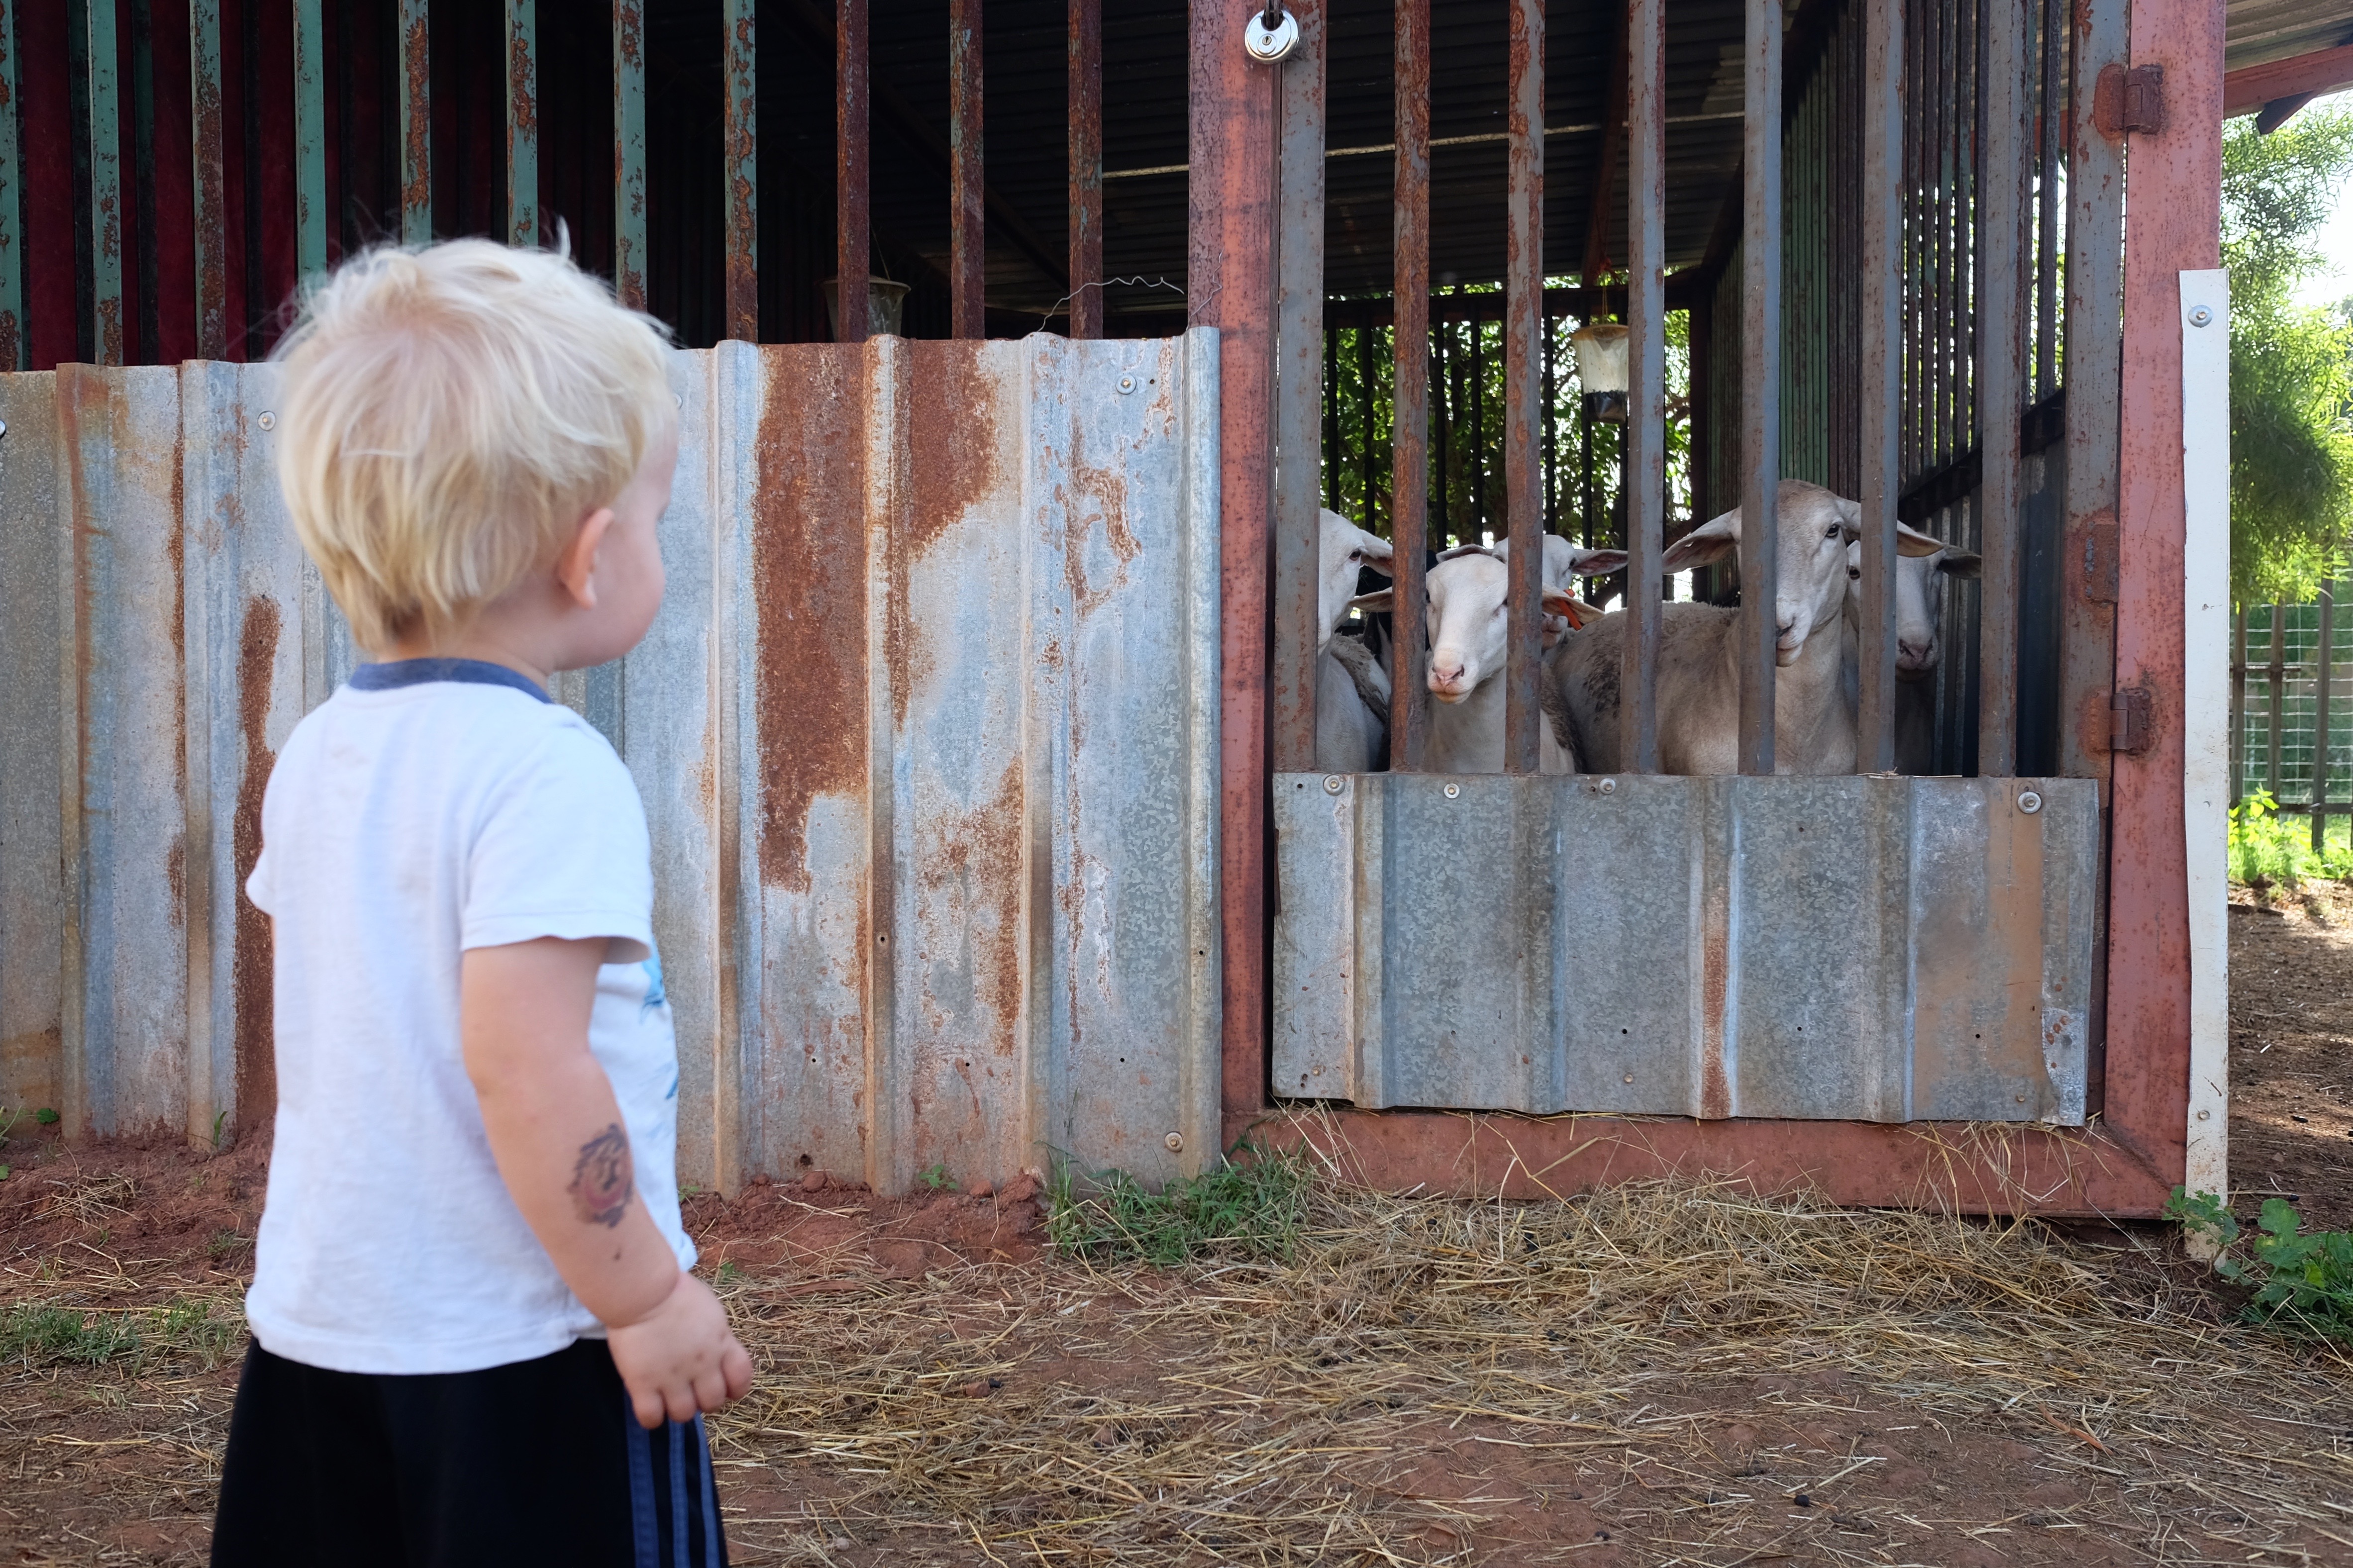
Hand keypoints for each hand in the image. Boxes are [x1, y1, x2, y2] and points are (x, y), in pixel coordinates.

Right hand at [606, 1271, 754, 1428]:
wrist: (644, 1289)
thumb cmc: (675, 1291)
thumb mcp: (710, 1311)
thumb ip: (717, 1335)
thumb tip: (717, 1348)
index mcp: (722, 1344)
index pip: (741, 1379)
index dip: (733, 1388)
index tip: (721, 1385)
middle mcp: (703, 1365)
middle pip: (712, 1403)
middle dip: (703, 1400)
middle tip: (689, 1389)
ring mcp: (673, 1377)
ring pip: (683, 1415)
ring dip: (677, 1409)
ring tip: (667, 1396)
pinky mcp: (643, 1383)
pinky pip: (651, 1417)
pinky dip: (651, 1417)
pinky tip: (648, 1403)